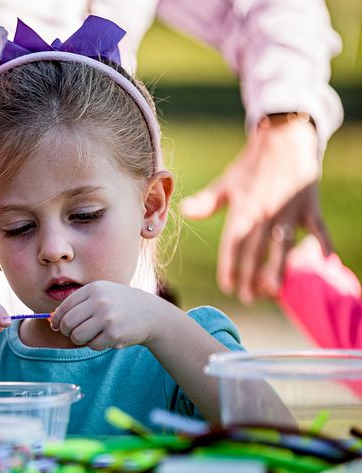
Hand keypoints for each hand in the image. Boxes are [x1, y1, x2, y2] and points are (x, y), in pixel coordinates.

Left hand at [50, 281, 169, 350]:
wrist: (151, 314)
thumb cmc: (120, 305)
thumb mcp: (102, 295)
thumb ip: (79, 304)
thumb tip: (53, 320)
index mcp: (93, 289)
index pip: (64, 307)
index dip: (57, 320)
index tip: (58, 326)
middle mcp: (99, 300)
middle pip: (68, 323)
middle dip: (68, 332)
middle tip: (75, 334)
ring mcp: (107, 316)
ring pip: (77, 336)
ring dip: (81, 340)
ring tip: (92, 336)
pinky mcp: (114, 332)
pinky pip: (93, 345)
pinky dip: (96, 345)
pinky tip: (107, 338)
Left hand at [181, 116, 330, 303]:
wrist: (283, 138)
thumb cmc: (251, 165)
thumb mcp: (226, 183)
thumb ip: (207, 202)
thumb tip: (184, 212)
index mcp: (242, 209)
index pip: (233, 244)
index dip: (230, 267)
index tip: (227, 286)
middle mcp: (263, 212)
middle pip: (255, 251)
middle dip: (249, 277)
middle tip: (246, 298)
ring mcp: (288, 210)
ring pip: (282, 245)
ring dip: (277, 269)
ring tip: (272, 292)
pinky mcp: (309, 205)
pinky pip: (317, 227)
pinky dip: (322, 241)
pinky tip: (325, 258)